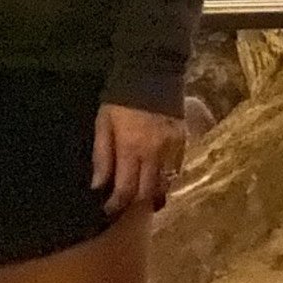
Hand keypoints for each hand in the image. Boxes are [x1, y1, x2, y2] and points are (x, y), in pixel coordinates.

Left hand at [91, 101, 187, 217]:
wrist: (152, 73)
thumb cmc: (121, 98)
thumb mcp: (103, 123)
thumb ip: (102, 156)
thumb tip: (98, 185)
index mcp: (131, 148)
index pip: (125, 189)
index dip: (116, 204)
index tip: (108, 210)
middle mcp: (154, 153)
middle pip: (147, 192)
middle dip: (135, 204)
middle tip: (124, 206)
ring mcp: (172, 149)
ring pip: (165, 184)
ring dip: (153, 194)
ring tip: (141, 197)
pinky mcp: (184, 142)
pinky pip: (177, 170)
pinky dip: (167, 179)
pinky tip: (157, 180)